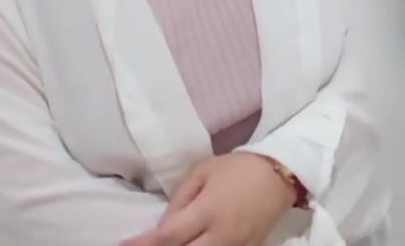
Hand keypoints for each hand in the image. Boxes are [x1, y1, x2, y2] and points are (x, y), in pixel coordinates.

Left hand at [122, 152, 294, 245]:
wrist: (280, 174)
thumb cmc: (238, 167)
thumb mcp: (204, 171)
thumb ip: (180, 199)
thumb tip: (163, 225)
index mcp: (206, 211)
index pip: (167, 237)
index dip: (142, 244)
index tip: (123, 245)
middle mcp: (220, 234)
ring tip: (171, 245)